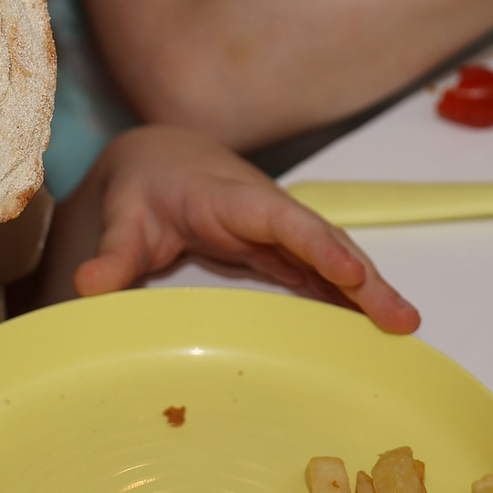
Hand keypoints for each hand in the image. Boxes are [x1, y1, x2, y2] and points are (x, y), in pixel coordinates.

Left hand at [65, 127, 419, 332]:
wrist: (160, 161)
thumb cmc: (143, 189)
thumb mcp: (123, 217)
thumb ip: (112, 251)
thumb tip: (87, 287)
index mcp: (234, 200)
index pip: (283, 221)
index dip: (317, 246)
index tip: (350, 273)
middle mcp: (270, 214)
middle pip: (326, 244)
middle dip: (366, 280)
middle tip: (402, 320)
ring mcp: (282, 233)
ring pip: (334, 261)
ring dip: (370, 293)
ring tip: (405, 331)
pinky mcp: (283, 252)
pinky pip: (323, 274)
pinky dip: (350, 298)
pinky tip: (374, 329)